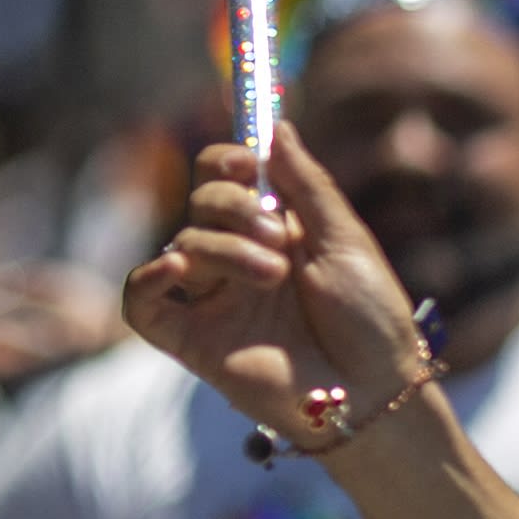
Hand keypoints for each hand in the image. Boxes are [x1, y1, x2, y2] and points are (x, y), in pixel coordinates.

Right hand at [126, 128, 433, 446]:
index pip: (223, 177)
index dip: (226, 162)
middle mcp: (239, 259)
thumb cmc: (372, 320)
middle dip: (234, 208)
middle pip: (202, 204)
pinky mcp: (194, 340)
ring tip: (273, 275)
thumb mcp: (346, 241)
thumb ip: (307, 185)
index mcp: (275, 230)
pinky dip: (148, 279)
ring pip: (182, 244)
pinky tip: (178, 269)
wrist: (376, 391)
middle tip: (280, 239)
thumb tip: (278, 127)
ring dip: (225, 248)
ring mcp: (214, 299)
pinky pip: (142, 303)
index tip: (248, 165)